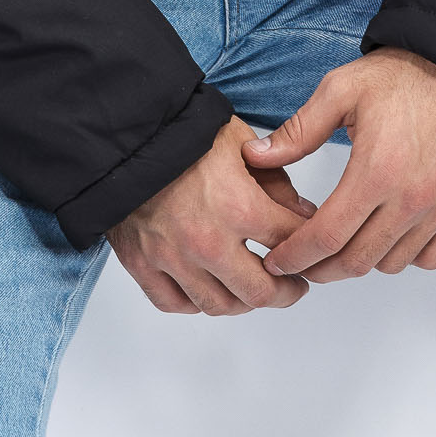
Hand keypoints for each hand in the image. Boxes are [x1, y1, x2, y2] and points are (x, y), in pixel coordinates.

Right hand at [105, 113, 319, 314]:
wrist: (124, 132)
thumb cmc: (182, 131)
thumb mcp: (239, 141)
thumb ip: (275, 181)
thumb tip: (302, 214)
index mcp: (237, 206)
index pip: (289, 243)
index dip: (309, 249)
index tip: (312, 252)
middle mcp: (207, 241)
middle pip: (260, 292)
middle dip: (286, 292)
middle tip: (294, 287)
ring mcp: (172, 257)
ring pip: (219, 305)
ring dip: (244, 302)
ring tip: (253, 290)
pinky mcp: (142, 264)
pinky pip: (174, 304)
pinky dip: (195, 303)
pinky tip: (208, 289)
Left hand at [241, 46, 435, 282]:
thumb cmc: (406, 75)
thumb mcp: (342, 89)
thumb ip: (298, 130)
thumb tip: (256, 157)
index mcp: (376, 170)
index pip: (327, 236)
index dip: (296, 256)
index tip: (278, 260)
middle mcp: (411, 198)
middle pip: (356, 260)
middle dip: (320, 268)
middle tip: (301, 261)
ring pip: (391, 263)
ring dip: (360, 261)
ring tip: (341, 243)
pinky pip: (429, 258)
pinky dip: (403, 256)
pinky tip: (385, 236)